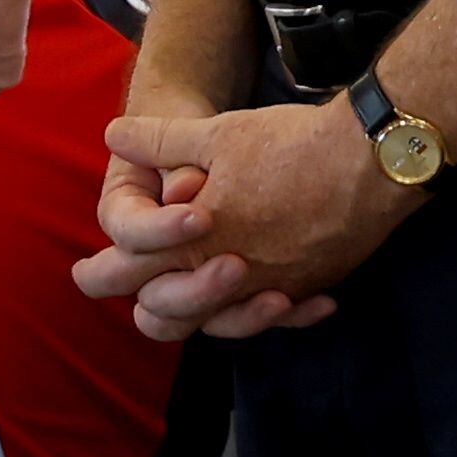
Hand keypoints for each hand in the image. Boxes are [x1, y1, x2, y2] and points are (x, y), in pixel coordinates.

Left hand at [75, 99, 409, 341]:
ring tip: (190, 298)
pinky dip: (267, 308)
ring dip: (203, 311)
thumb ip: (160, 141)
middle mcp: (235, 276)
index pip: (134, 271)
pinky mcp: (313, 282)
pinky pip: (279, 312)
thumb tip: (113, 134)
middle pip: (172, 311)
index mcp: (199, 242)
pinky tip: (269, 298)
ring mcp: (278, 285)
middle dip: (147, 301)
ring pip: (223, 322)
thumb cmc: (290, 144)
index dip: (100, 274)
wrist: (374, 159)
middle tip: (135, 290)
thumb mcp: (217, 133)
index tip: (82, 275)